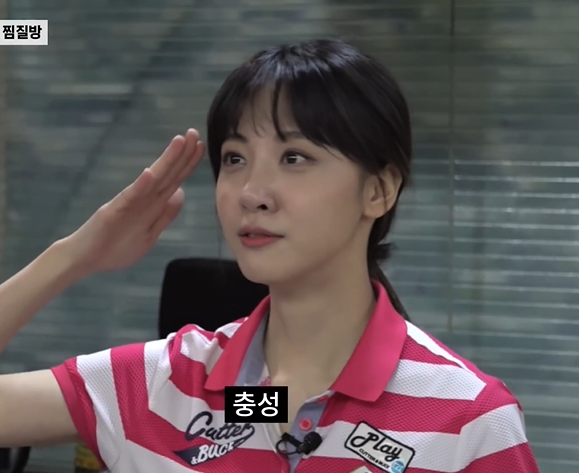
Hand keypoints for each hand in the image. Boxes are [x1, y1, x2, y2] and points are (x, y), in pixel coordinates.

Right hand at [60, 129, 204, 275]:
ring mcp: (129, 204)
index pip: (175, 180)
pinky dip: (140, 186)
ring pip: (153, 180)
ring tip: (179, 141)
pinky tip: (150, 173)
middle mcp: (144, 200)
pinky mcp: (113, 212)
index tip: (202, 145)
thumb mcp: (150, 234)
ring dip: (166, 160)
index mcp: (153, 206)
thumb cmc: (116, 246)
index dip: (188, 163)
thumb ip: (165, 215)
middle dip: (182, 154)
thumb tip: (180, 193)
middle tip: (195, 132)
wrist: (85, 259)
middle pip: (168, 174)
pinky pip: (130, 198)